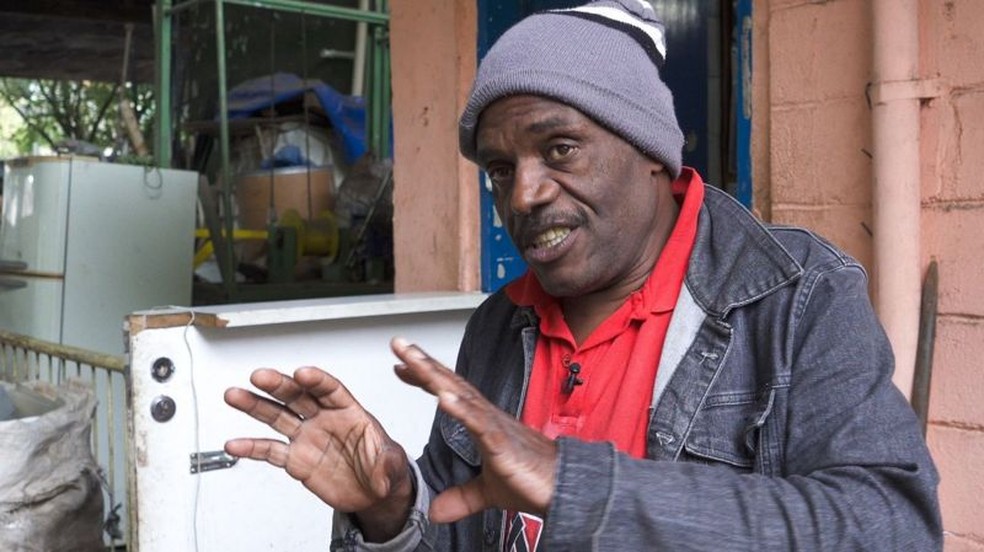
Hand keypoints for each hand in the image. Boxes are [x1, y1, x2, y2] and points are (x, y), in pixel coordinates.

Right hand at [224, 367, 413, 540]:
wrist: (373, 493)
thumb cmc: (383, 467)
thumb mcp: (392, 464)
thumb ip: (388, 462)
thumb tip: (384, 465)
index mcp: (348, 411)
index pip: (330, 389)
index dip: (316, 381)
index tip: (302, 373)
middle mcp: (323, 419)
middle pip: (298, 396)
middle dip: (279, 385)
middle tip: (260, 376)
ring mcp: (307, 438)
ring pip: (278, 416)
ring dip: (255, 405)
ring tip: (234, 395)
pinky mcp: (296, 459)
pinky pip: (271, 450)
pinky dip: (252, 447)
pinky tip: (235, 443)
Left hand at [390, 337, 557, 522]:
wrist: (566, 487)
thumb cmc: (533, 480)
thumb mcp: (489, 492)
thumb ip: (462, 497)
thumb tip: (435, 511)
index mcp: (482, 423)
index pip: (450, 393)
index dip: (426, 377)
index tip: (401, 365)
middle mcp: (487, 417)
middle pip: (450, 384)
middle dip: (423, 363)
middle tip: (398, 343)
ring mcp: (495, 427)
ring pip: (461, 395)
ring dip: (436, 377)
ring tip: (413, 360)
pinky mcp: (504, 443)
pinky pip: (480, 423)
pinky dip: (462, 410)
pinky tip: (444, 398)